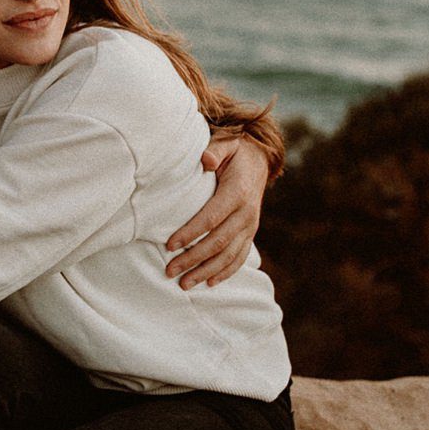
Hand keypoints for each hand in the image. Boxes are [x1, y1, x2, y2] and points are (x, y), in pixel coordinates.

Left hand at [166, 136, 270, 288]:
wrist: (259, 160)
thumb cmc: (235, 153)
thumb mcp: (227, 145)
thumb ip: (215, 151)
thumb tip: (205, 161)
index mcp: (238, 193)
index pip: (211, 217)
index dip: (190, 233)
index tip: (169, 245)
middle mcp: (247, 213)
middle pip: (218, 242)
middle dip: (193, 259)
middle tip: (169, 271)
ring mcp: (250, 226)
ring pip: (228, 255)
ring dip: (206, 271)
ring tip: (184, 284)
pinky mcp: (250, 233)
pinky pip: (240, 257)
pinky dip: (225, 272)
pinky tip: (209, 283)